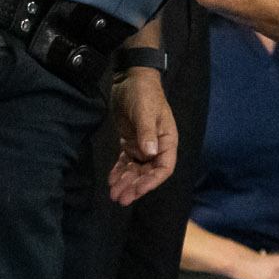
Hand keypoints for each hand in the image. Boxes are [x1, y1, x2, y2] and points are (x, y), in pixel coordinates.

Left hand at [107, 67, 177, 204]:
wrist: (131, 79)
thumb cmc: (143, 94)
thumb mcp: (145, 112)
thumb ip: (147, 132)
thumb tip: (151, 153)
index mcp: (167, 141)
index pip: (164, 168)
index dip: (152, 181)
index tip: (138, 190)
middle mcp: (157, 147)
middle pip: (148, 173)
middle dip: (134, 186)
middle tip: (120, 198)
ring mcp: (143, 146)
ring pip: (136, 170)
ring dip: (126, 182)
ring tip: (113, 194)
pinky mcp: (130, 142)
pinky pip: (126, 162)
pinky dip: (119, 172)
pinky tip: (111, 180)